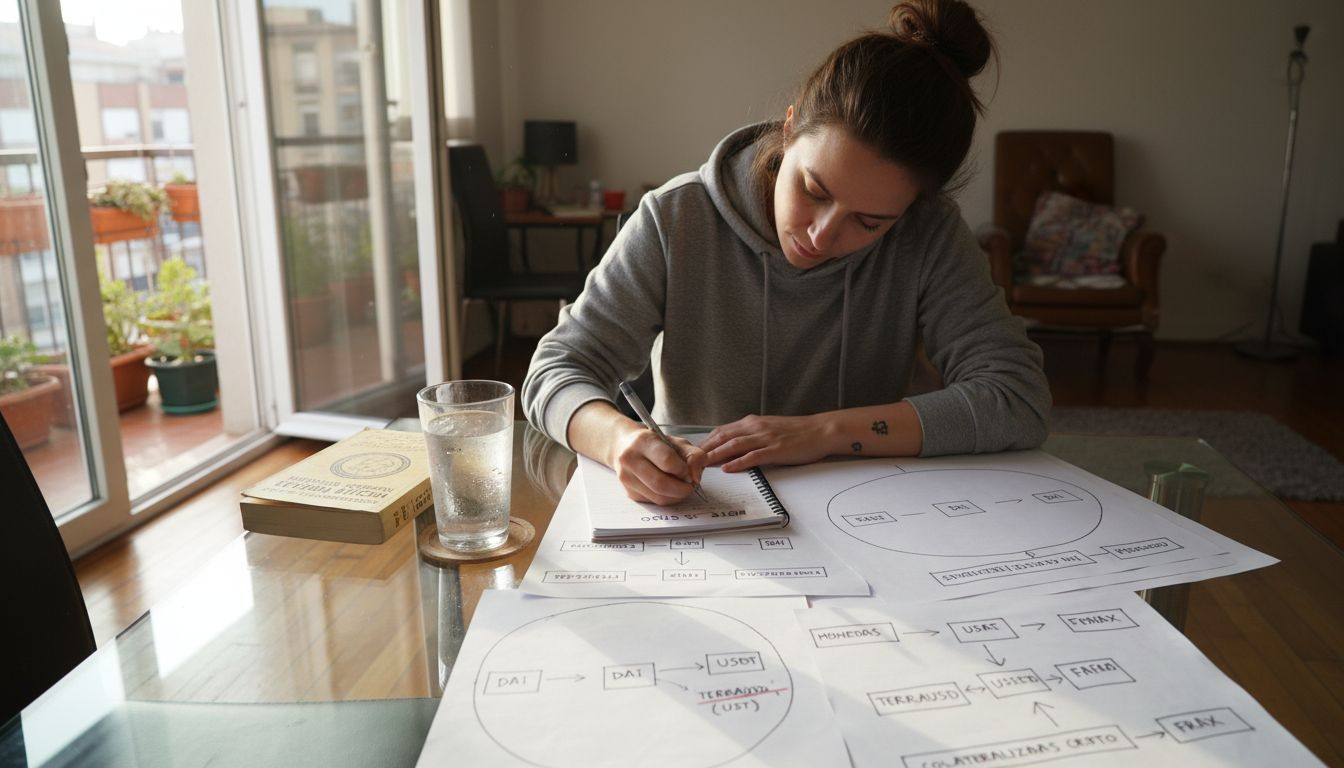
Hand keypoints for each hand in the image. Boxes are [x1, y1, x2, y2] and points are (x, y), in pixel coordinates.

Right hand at [610, 429, 707, 505]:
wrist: (626, 446)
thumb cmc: (657, 444)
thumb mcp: (678, 443)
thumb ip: (694, 456)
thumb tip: (695, 477)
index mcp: (644, 441)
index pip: (667, 461)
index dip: (683, 470)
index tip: (689, 471)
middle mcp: (630, 459)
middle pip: (661, 484)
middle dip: (682, 489)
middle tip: (690, 486)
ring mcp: (627, 477)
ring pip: (658, 497)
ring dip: (676, 496)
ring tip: (682, 487)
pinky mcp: (629, 492)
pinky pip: (654, 502)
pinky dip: (667, 498)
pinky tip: (670, 489)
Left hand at [700, 414, 831, 471]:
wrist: (820, 430)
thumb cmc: (796, 432)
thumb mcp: (768, 429)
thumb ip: (750, 436)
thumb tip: (731, 448)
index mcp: (751, 423)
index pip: (721, 431)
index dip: (704, 442)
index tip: (691, 453)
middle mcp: (755, 427)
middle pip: (722, 437)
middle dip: (703, 449)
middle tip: (689, 461)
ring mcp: (765, 437)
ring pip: (733, 445)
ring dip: (715, 455)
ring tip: (701, 465)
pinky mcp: (776, 449)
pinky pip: (753, 455)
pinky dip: (738, 462)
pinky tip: (728, 468)